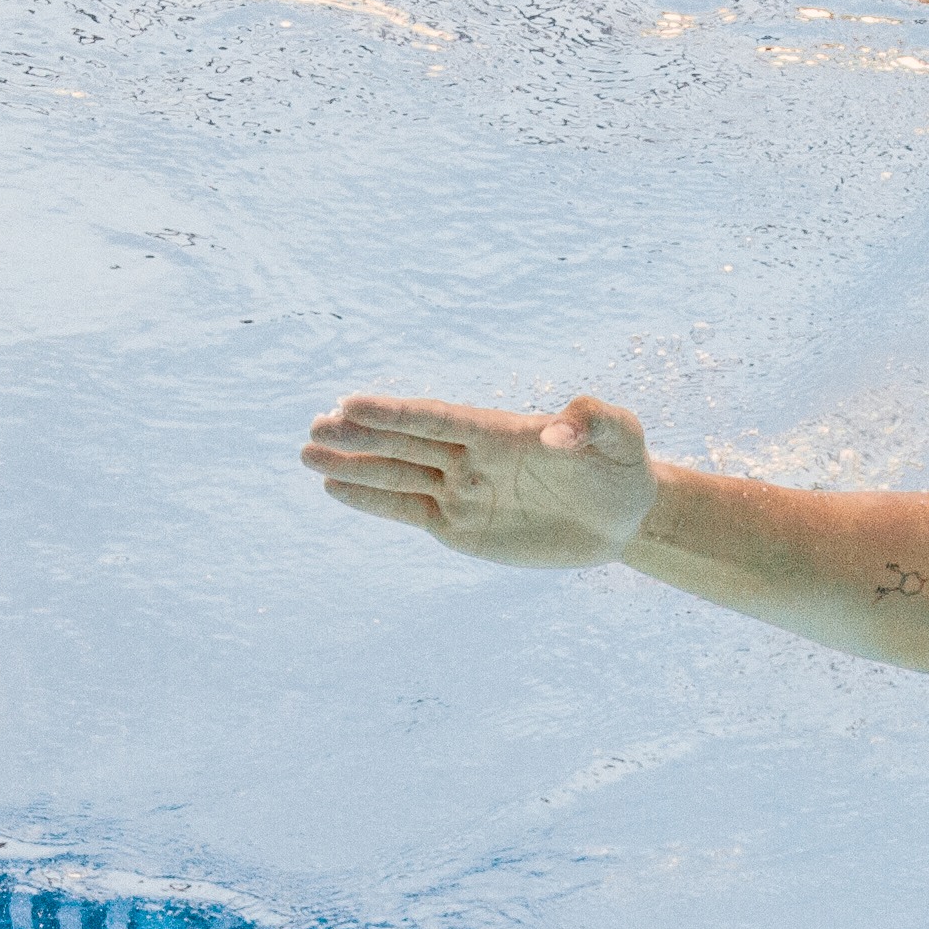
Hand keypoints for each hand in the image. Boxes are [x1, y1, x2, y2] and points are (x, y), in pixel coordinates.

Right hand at [300, 392, 655, 570]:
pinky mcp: (458, 525)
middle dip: (360, 436)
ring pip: (397, 475)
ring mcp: (460, 489)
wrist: (623, 517)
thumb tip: (555, 433)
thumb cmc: (622, 469)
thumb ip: (594, 423)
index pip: (437, 419)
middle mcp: (470, 456)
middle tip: (314, 427)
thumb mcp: (623, 440)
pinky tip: (336, 489)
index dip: (395, 414)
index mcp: (499, 430)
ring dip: (353, 466)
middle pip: (406, 443)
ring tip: (305, 455)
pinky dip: (373, 501)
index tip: (351, 403)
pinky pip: (408, 509)